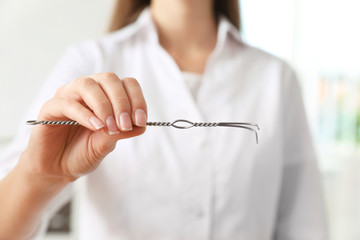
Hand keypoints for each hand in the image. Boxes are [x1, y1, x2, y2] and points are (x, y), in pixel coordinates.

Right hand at [21, 73, 146, 181]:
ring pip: (87, 85)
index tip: (140, 121)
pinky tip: (95, 127)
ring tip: (110, 127)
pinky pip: (68, 103)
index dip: (137, 99)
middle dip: (122, 102)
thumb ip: (122, 132)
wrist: (57, 169)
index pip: (126, 84)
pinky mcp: (50, 108)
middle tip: (125, 125)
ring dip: (104, 105)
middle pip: (109, 79)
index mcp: (105, 95)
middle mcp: (87, 90)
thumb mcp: (107, 144)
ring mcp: (67, 96)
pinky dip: (85, 114)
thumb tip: (140, 124)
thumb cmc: (82, 153)